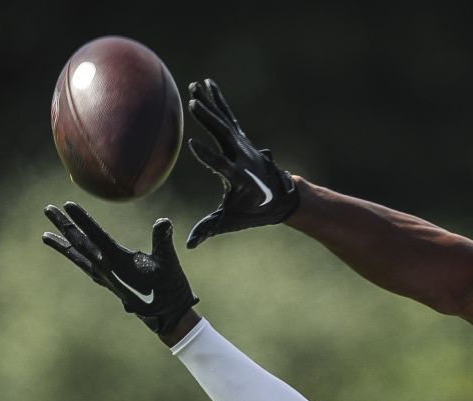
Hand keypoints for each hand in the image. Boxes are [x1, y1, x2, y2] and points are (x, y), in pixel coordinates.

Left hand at [42, 202, 198, 334]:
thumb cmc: (169, 287)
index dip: (82, 219)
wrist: (166, 315)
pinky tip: (71, 254)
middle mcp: (106, 269)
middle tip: (48, 209)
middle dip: (64, 226)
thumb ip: (163, 241)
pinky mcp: (108, 283)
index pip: (95, 235)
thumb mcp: (169, 262)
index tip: (67, 205)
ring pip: (78, 257)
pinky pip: (85, 267)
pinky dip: (75, 258)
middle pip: (80, 244)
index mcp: (118, 262)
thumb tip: (163, 222)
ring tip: (46, 235)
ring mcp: (104, 278)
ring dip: (62, 244)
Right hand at [185, 78, 298, 247]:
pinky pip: (229, 117)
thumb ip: (211, 229)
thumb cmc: (254, 212)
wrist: (282, 198)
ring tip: (195, 86)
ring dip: (211, 105)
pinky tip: (207, 84)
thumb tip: (189, 244)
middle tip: (194, 103)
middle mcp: (243, 158)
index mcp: (240, 179)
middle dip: (210, 121)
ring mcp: (244, 146)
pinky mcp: (242, 139)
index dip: (208, 156)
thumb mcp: (233, 222)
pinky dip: (218, 101)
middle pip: (225, 136)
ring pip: (225, 122)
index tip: (192, 144)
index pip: (222, 166)